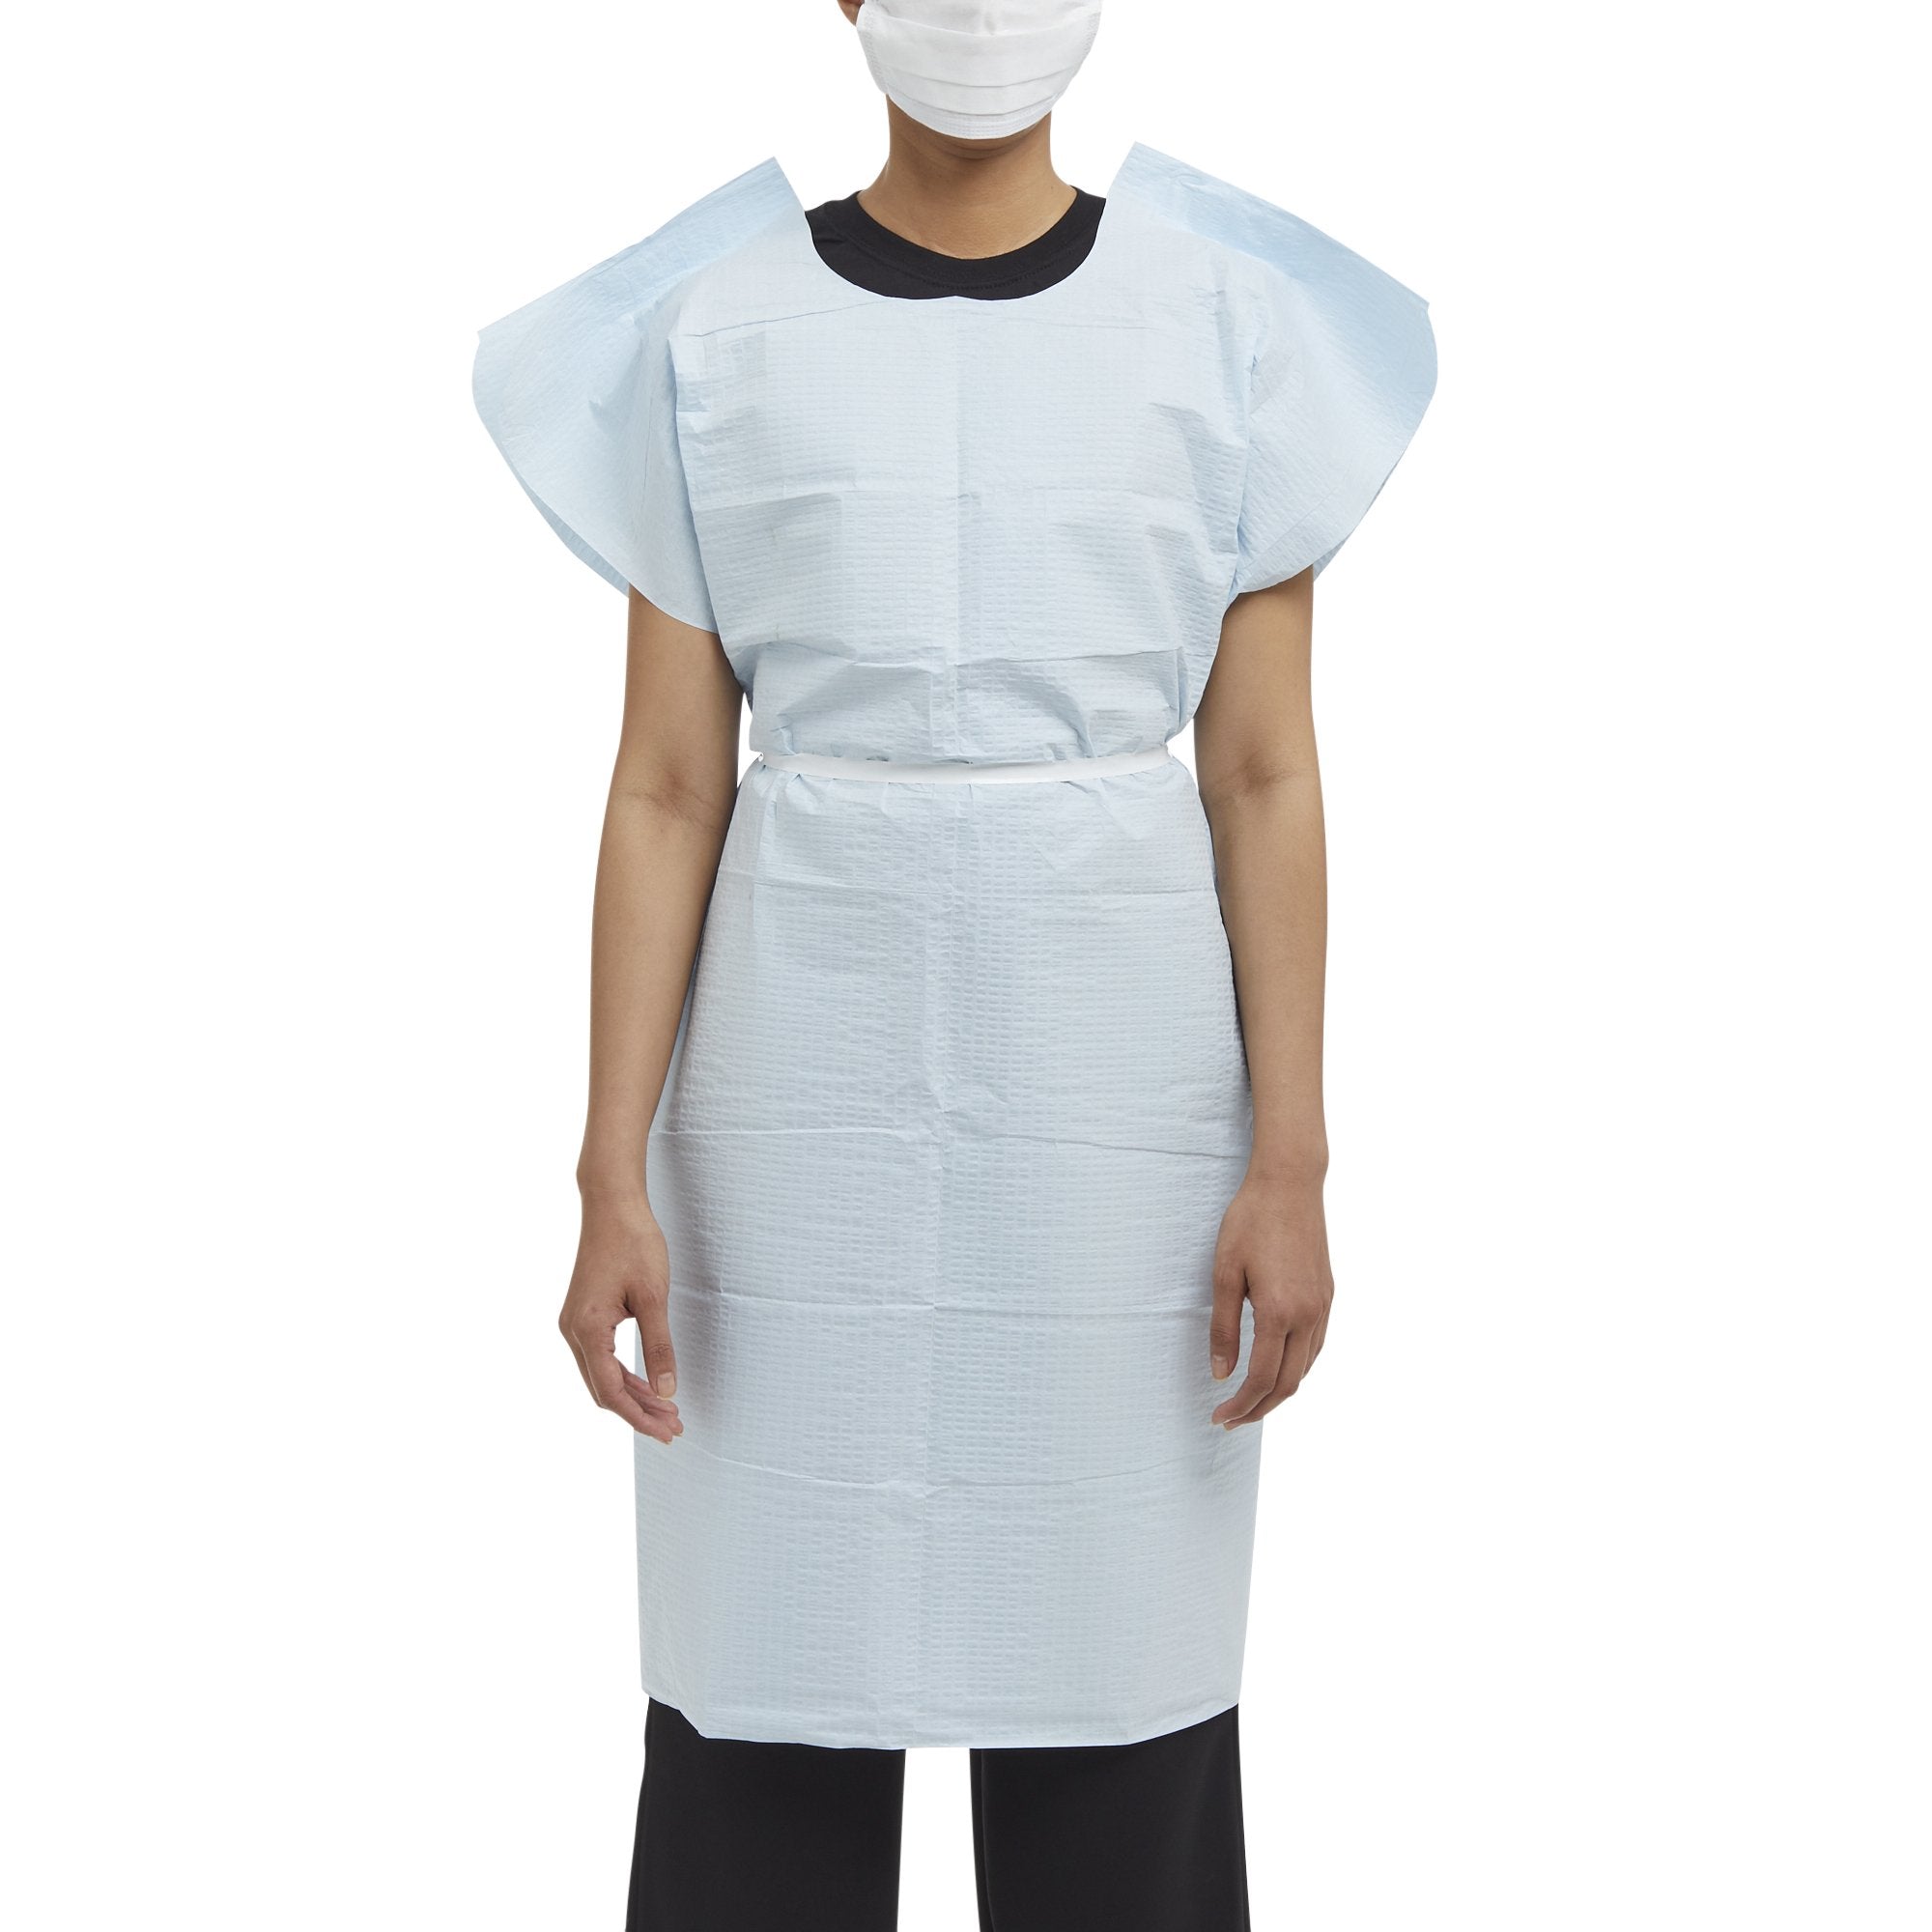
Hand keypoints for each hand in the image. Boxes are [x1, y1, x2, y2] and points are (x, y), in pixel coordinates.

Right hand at [559, 1194, 683, 1443]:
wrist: (611, 1204)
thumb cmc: (633, 1242)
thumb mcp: (654, 1297)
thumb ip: (659, 1346)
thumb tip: (666, 1390)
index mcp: (587, 1329)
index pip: (611, 1391)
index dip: (639, 1417)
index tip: (667, 1432)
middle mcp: (572, 1331)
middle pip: (603, 1389)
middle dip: (638, 1412)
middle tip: (674, 1427)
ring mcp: (574, 1323)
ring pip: (601, 1375)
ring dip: (632, 1395)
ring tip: (666, 1410)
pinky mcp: (582, 1315)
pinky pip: (600, 1357)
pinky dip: (623, 1374)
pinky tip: (647, 1382)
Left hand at [1208, 1172, 1332, 1427]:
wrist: (1290, 1183)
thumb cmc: (1250, 1221)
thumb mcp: (1224, 1273)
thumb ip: (1223, 1328)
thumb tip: (1221, 1373)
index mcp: (1279, 1312)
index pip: (1262, 1379)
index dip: (1241, 1405)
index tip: (1219, 1417)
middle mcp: (1308, 1315)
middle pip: (1288, 1383)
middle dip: (1260, 1409)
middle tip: (1232, 1420)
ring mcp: (1322, 1306)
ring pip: (1306, 1368)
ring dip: (1279, 1392)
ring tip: (1251, 1400)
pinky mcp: (1328, 1295)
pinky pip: (1316, 1346)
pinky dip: (1296, 1368)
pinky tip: (1278, 1367)